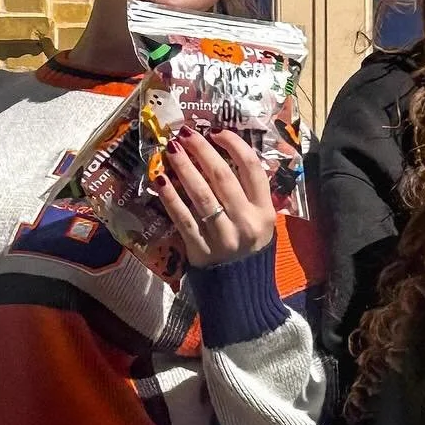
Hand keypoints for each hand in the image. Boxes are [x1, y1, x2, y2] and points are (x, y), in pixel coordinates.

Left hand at [155, 127, 276, 266]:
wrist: (242, 293)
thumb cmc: (249, 251)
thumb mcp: (261, 223)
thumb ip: (249, 195)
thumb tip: (223, 158)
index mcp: (264, 211)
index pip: (252, 169)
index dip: (234, 145)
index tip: (216, 131)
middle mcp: (246, 222)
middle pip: (222, 176)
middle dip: (201, 150)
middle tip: (185, 133)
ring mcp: (223, 236)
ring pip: (201, 194)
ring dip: (183, 168)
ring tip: (171, 150)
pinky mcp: (201, 249)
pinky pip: (183, 218)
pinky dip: (170, 197)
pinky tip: (160, 180)